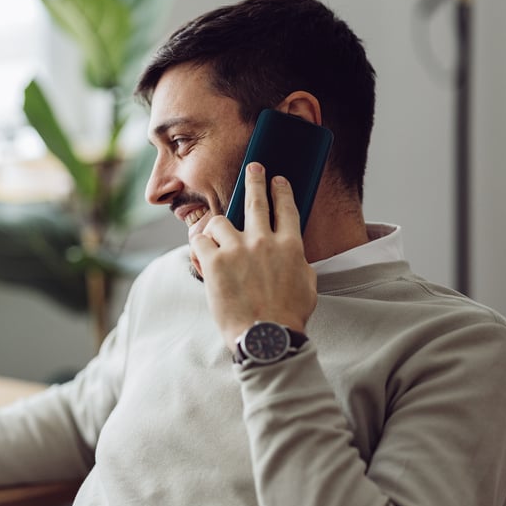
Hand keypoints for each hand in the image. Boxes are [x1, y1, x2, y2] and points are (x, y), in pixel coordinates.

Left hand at [188, 163, 316, 351]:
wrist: (266, 336)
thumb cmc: (288, 316)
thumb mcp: (307, 284)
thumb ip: (298, 262)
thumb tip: (290, 253)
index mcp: (291, 246)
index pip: (286, 208)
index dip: (281, 190)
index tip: (277, 180)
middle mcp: (264, 241)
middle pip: (256, 200)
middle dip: (254, 180)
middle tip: (253, 168)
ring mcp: (237, 250)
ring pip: (220, 221)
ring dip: (217, 227)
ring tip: (217, 235)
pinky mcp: (214, 262)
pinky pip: (200, 241)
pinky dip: (199, 245)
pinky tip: (201, 252)